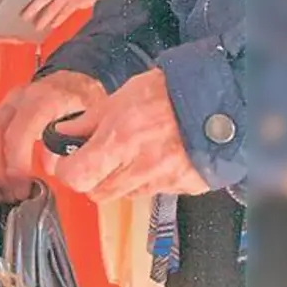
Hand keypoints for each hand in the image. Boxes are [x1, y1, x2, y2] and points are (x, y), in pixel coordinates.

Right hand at [0, 71, 107, 201]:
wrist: (73, 84)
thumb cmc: (83, 102)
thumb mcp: (94, 120)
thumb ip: (79, 144)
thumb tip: (57, 169)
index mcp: (44, 98)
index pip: (18, 130)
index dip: (16, 161)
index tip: (21, 184)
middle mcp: (18, 101)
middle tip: (12, 195)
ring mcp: (3, 108)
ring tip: (2, 193)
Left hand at [21, 0, 97, 32]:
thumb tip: (31, 8)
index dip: (27, 0)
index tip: (18, 8)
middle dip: (33, 9)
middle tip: (25, 18)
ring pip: (53, 8)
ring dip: (45, 19)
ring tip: (37, 27)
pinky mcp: (75, 2)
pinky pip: (64, 13)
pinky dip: (58, 20)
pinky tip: (52, 26)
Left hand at [40, 69, 209, 200]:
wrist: (223, 98)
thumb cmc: (173, 91)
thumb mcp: (123, 95)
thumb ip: (90, 120)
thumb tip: (63, 134)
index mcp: (120, 140)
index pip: (76, 176)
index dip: (68, 170)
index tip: (69, 160)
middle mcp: (141, 166)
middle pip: (98, 192)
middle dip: (93, 178)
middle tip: (99, 158)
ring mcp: (165, 181)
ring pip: (127, 194)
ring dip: (122, 179)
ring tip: (135, 152)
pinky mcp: (185, 188)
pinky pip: (157, 191)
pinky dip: (151, 179)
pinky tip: (159, 157)